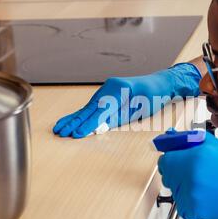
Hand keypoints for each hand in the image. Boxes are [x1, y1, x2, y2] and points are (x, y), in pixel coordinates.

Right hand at [53, 63, 200, 137]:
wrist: (160, 84)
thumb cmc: (153, 95)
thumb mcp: (140, 107)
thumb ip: (120, 116)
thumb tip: (101, 126)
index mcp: (117, 89)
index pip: (100, 111)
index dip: (88, 124)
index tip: (77, 134)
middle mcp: (108, 88)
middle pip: (89, 109)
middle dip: (74, 123)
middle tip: (61, 133)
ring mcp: (105, 92)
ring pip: (87, 109)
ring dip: (72, 120)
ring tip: (58, 128)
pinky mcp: (105, 97)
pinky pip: (91, 108)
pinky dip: (80, 116)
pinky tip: (68, 122)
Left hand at [157, 132, 217, 218]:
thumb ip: (192, 141)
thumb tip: (173, 137)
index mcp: (196, 157)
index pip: (166, 159)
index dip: (172, 159)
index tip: (177, 161)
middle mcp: (190, 175)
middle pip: (168, 175)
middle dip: (178, 173)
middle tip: (198, 175)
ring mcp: (190, 194)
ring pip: (175, 190)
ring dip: (185, 188)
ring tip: (207, 186)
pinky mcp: (193, 211)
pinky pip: (182, 205)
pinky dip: (191, 203)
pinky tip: (208, 198)